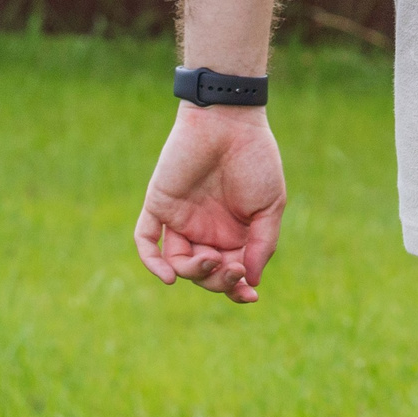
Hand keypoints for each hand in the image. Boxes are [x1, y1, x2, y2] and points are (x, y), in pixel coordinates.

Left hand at [133, 104, 285, 304]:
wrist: (228, 120)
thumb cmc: (255, 159)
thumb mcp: (270, 205)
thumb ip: (262, 244)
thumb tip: (250, 281)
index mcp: (234, 231)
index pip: (230, 272)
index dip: (237, 289)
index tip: (250, 296)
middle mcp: (205, 229)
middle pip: (204, 274)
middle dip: (218, 280)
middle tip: (231, 268)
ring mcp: (181, 219)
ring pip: (178, 262)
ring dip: (193, 272)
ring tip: (210, 261)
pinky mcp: (159, 205)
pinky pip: (147, 241)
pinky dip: (153, 262)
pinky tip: (168, 276)